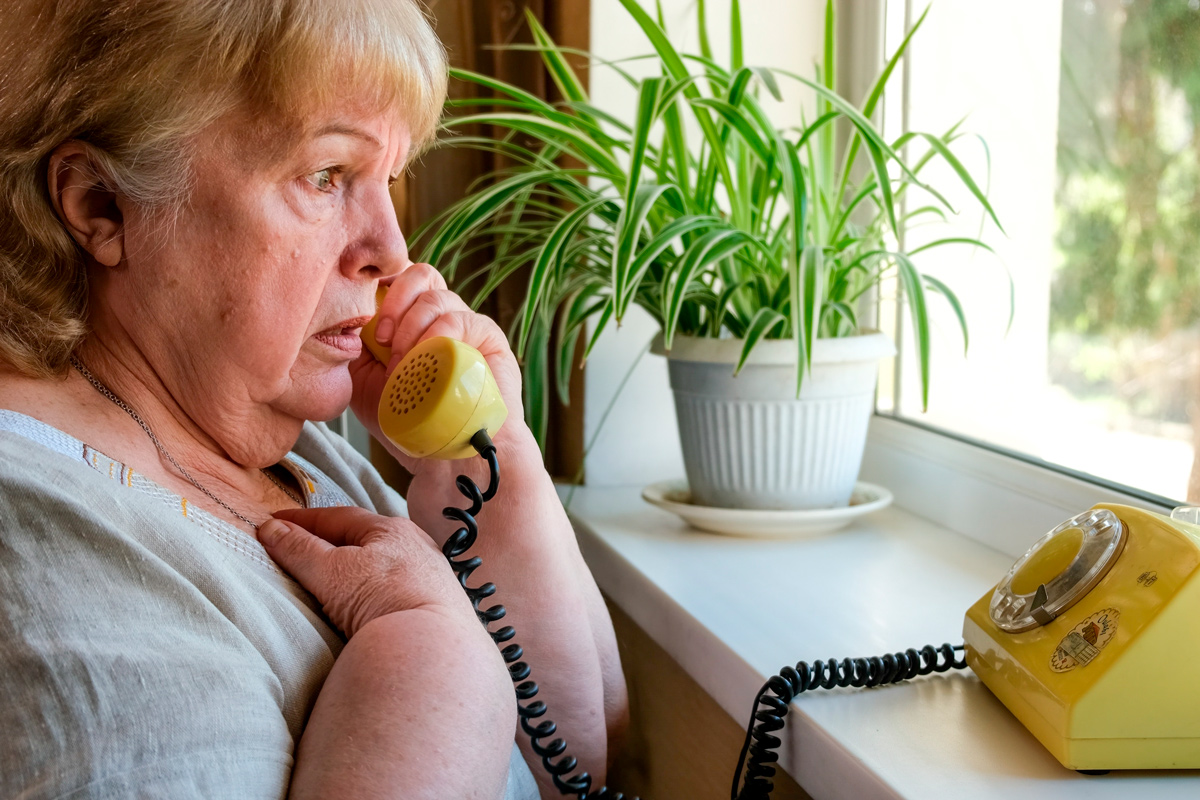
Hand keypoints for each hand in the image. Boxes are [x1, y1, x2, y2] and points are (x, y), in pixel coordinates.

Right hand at [258, 506, 467, 637]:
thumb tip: (270, 529)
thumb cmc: (384, 599)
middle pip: (364, 541)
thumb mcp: (333, 571)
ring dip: (355, 571)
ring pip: (382, 569)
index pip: (339, 517)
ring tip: (329, 581)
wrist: (434, 648)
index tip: (275, 524)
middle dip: (332, 544)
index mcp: (392, 530)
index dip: (304, 521)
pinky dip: (373, 594)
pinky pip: (395, 593)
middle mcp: (417, 548)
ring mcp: (429, 580)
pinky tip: (365, 607)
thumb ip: (301, 550)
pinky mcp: (435, 610)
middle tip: (299, 551)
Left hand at [348, 263, 526, 474]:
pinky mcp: (488, 338)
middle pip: (419, 273)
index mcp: (411, 319)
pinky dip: (437, 333)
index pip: (397, 276)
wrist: (445, 457)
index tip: (360, 313)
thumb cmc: (406, 422)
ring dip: (411, 326)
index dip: (377, 281)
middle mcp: (440, 315)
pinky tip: (425, 359)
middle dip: (393, 300)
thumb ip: (351, 347)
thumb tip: (340, 317)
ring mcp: (465, 324)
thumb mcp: (361, 381)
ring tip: (401, 364)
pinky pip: (461, 318)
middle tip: (381, 339)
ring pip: (436, 296)